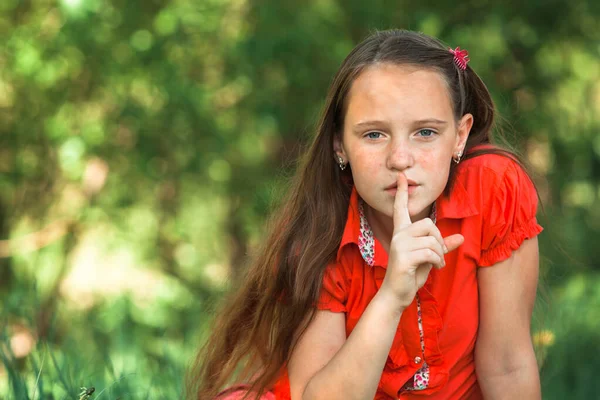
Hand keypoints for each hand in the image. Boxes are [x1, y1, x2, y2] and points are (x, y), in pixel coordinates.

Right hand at [379, 173, 463, 308]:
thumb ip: (442, 246)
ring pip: (432, 239)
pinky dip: (438, 261)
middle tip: (438, 255)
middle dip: (439, 239)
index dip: (401, 193)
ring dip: (440, 254)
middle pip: (428, 224)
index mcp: (401, 232)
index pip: (401, 208)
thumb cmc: (411, 274)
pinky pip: (431, 252)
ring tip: (436, 264)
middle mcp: (399, 235)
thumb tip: (461, 238)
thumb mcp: (429, 258)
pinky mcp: (404, 257)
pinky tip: (434, 268)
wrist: (396, 294)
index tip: (401, 177)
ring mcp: (400, 245)